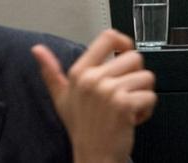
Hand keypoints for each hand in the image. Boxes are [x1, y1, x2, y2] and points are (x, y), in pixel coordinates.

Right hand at [32, 29, 155, 162]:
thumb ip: (50, 71)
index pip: (108, 37)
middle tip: (123, 94)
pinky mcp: (124, 104)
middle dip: (136, 77)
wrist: (93, 156)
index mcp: (79, 72)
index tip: (126, 53)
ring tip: (126, 107)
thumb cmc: (82, 127)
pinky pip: (150, 95)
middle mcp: (92, 79)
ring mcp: (108, 91)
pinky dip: (146, 109)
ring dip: (142, 95)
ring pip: (147, 77)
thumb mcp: (62, 97)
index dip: (124, 42)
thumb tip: (37, 49)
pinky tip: (132, 118)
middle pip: (135, 57)